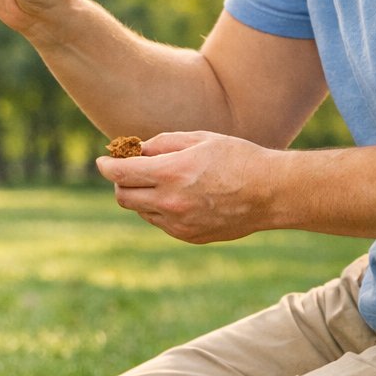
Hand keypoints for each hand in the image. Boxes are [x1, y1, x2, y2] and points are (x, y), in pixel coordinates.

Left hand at [95, 131, 277, 243]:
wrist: (272, 192)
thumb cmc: (238, 158)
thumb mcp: (200, 139)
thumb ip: (162, 143)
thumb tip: (136, 150)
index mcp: (171, 173)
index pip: (121, 173)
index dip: (106, 166)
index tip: (103, 161)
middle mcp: (171, 202)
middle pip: (123, 197)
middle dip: (120, 183)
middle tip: (130, 171)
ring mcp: (179, 223)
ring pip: (141, 211)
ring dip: (141, 196)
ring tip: (162, 182)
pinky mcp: (189, 236)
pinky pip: (161, 223)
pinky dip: (160, 210)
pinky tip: (179, 197)